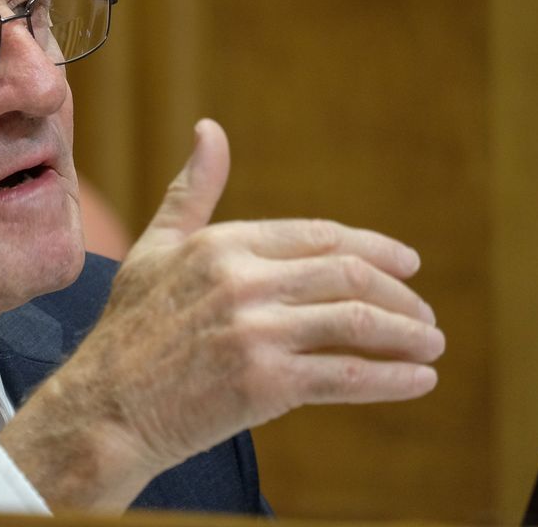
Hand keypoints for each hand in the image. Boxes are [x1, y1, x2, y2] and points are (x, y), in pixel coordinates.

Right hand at [0, 119, 443, 511]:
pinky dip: (392, 379)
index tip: (409, 265)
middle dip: (400, 295)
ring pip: (357, 324)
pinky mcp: (265, 384)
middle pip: (349, 276)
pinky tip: (418, 381)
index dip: (375, 249)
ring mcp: (255, 332)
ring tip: (431, 346)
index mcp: (221, 243)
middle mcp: (242, 280)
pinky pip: (347, 377)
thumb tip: (209, 128)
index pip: (320, 236)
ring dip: (408, 335)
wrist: (106, 408)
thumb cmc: (129, 329)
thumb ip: (193, 191)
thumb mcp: (156, 248)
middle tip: (424, 314)